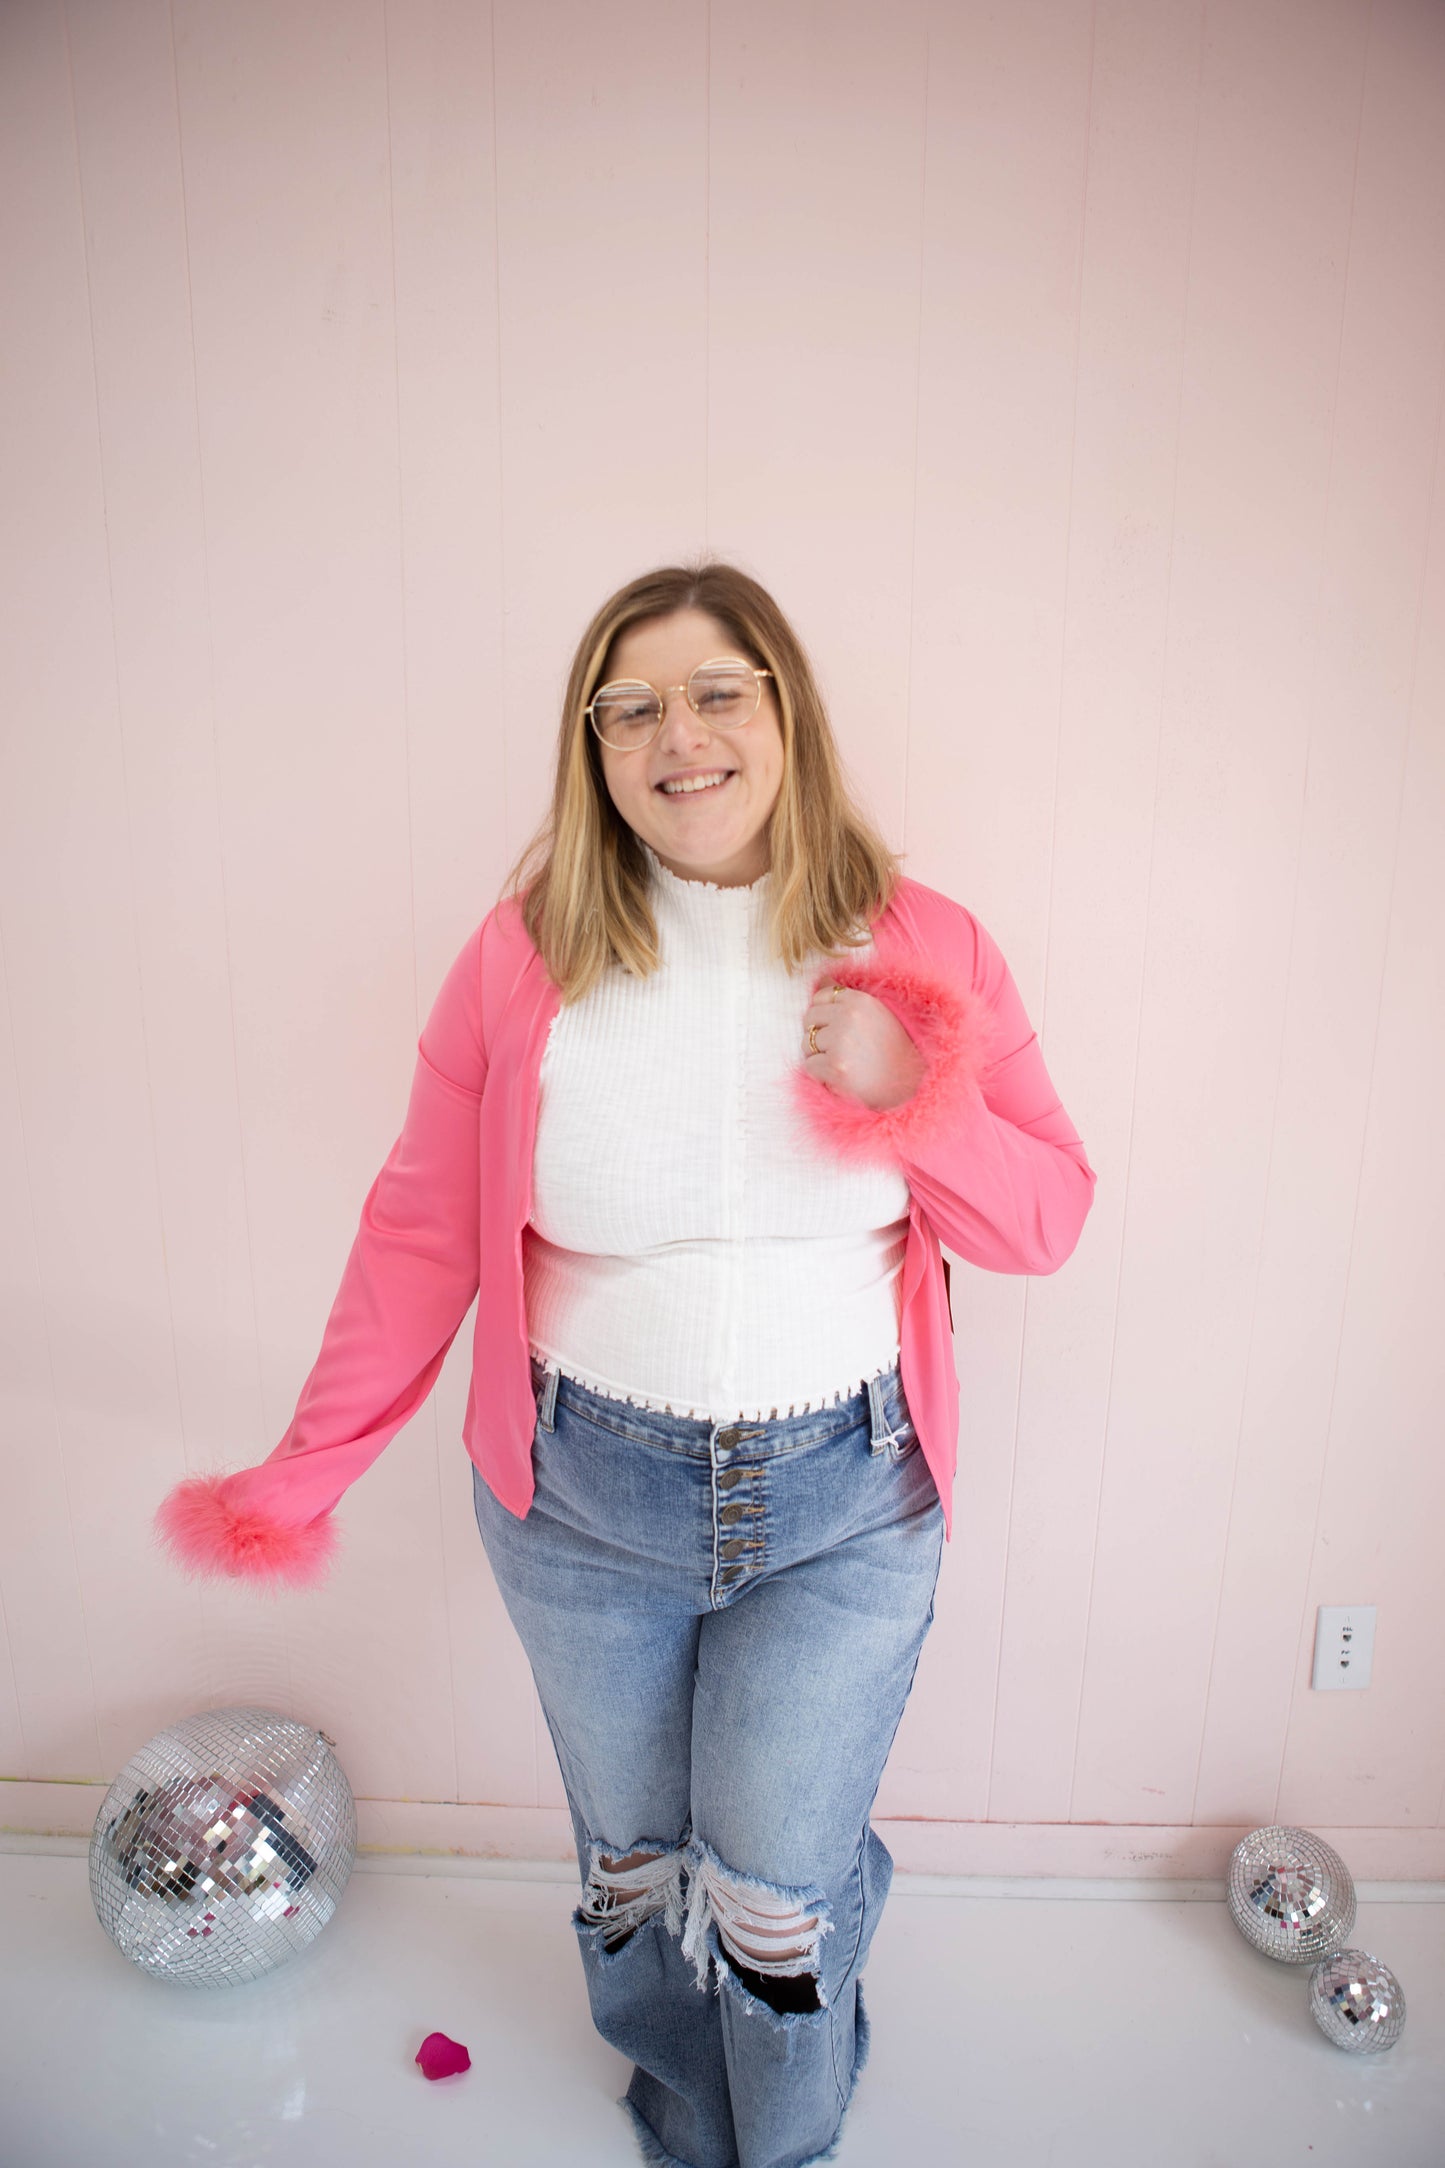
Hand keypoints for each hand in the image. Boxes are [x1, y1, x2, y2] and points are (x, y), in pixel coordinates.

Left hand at [801, 982, 925, 1110]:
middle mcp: (849, 1017)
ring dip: (818, 1055)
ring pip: (807, 1042)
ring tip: (841, 1061)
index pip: (821, 997)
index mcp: (860, 1001)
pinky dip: (820, 1073)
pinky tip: (838, 1075)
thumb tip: (822, 980)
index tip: (836, 1028)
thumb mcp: (876, 1013)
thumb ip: (847, 997)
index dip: (824, 1014)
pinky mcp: (835, 1066)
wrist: (909, 1081)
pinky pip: (810, 1065)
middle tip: (838, 1048)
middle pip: (810, 1019)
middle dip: (818, 1034)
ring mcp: (841, 1041)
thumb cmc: (892, 1047)